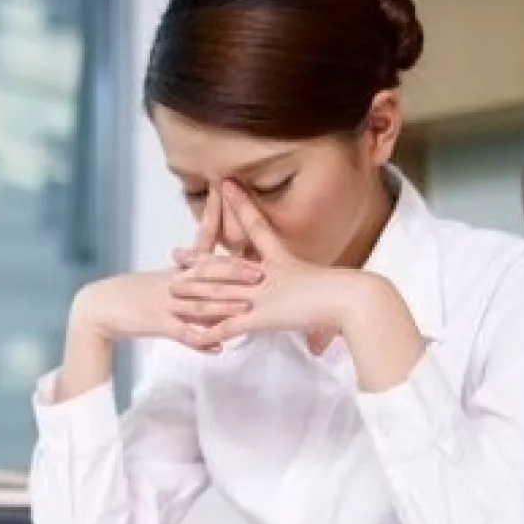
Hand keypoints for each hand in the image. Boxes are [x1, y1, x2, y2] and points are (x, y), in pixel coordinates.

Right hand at [71, 271, 248, 352]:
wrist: (99, 307)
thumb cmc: (130, 294)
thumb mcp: (158, 279)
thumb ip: (183, 275)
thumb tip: (206, 270)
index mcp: (174, 272)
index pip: (204, 258)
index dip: (229, 257)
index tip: (252, 255)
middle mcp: (171, 285)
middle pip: (207, 277)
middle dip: (234, 276)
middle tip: (260, 275)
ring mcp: (164, 305)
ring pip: (198, 305)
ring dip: (223, 308)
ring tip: (246, 310)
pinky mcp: (155, 325)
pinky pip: (181, 334)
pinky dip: (200, 342)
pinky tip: (218, 348)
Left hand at [175, 183, 363, 351]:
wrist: (352, 299)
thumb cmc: (346, 294)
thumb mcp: (326, 286)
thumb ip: (317, 292)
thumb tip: (320, 316)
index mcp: (282, 261)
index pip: (257, 227)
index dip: (241, 206)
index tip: (227, 186)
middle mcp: (266, 275)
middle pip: (225, 263)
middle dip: (199, 259)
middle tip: (176, 252)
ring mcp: (261, 295)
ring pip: (218, 292)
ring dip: (193, 293)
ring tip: (171, 290)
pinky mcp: (261, 317)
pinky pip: (229, 327)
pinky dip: (211, 333)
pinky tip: (193, 337)